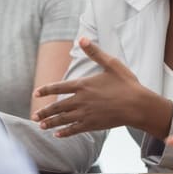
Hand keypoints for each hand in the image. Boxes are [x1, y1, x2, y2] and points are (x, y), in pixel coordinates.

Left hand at [31, 38, 145, 137]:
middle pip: (57, 106)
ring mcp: (86, 114)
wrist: (137, 105)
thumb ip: (95, 52)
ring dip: (50, 122)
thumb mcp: (111, 64)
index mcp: (83, 85)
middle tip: (34, 115)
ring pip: (63, 119)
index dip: (46, 90)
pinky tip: (57, 135)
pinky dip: (64, 132)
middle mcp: (81, 100)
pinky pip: (74, 130)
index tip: (36, 93)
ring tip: (40, 125)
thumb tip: (82, 38)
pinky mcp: (93, 125)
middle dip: (45, 111)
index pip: (59, 87)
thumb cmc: (126, 83)